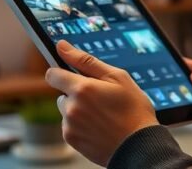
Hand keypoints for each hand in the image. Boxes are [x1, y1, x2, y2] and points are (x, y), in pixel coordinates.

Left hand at [45, 40, 158, 165]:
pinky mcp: (72, 139)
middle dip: (76, 93)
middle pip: (62, 94)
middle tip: (100, 99)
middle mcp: (72, 107)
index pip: (53, 74)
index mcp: (82, 88)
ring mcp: (70, 125)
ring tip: (102, 115)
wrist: (139, 145)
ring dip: (78, 110)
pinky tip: (98, 126)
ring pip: (67, 110)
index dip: (62, 73)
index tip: (73, 76)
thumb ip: (85, 61)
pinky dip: (80, 125)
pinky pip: (69, 126)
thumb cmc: (133, 109)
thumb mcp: (117, 77)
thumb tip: (62, 46)